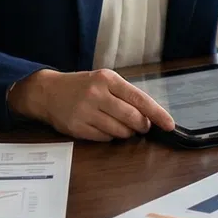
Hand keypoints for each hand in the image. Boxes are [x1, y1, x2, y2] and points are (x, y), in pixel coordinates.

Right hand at [6, 69, 175, 141]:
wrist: (47, 92)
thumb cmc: (81, 86)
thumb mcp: (103, 80)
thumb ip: (125, 95)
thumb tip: (149, 116)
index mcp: (108, 79)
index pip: (140, 99)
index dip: (157, 114)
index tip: (169, 125)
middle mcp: (97, 94)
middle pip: (132, 118)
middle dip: (142, 126)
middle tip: (141, 126)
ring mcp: (86, 111)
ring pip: (120, 131)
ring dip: (126, 132)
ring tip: (119, 125)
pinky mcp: (77, 127)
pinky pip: (104, 138)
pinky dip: (109, 136)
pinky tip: (102, 127)